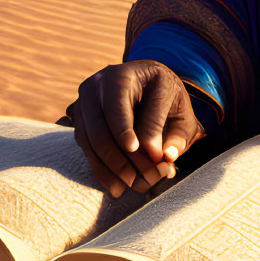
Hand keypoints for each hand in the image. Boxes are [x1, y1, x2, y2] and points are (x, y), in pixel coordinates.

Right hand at [66, 60, 204, 198]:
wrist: (146, 85)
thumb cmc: (166, 100)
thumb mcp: (180, 111)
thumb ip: (178, 133)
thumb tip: (166, 157)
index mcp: (128, 74)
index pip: (120, 106)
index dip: (126, 129)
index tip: (136, 150)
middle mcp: (100, 83)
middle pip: (101, 126)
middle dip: (121, 158)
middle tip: (143, 179)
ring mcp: (85, 100)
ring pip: (91, 139)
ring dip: (110, 167)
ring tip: (132, 186)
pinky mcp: (79, 118)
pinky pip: (85, 146)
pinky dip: (100, 168)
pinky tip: (117, 186)